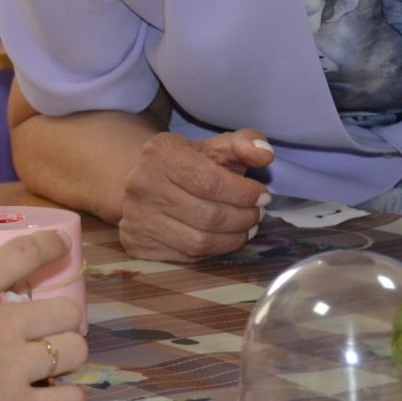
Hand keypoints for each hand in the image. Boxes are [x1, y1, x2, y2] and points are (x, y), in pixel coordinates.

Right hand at [118, 129, 274, 260]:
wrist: (140, 180)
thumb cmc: (186, 163)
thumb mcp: (214, 146)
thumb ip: (244, 143)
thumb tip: (265, 154)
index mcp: (161, 154)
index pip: (211, 183)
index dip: (244, 194)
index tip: (262, 196)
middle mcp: (142, 185)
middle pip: (208, 216)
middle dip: (243, 218)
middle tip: (257, 214)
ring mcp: (136, 217)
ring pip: (199, 242)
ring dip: (232, 238)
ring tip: (246, 227)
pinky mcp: (136, 243)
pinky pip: (186, 257)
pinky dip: (213, 250)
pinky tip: (223, 238)